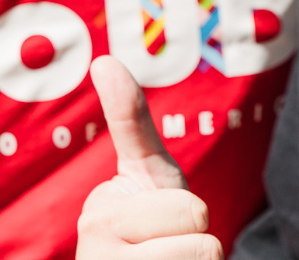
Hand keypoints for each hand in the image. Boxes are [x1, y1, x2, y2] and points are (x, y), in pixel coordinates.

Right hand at [77, 55, 222, 258]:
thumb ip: (129, 119)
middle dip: (198, 240)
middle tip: (171, 250)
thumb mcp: (148, 174)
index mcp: (101, 215)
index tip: (167, 211)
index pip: (191, 211)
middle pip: (200, 232)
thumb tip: (102, 59)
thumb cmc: (152, 229)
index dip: (189, 221)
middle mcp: (94, 253)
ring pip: (203, 259)